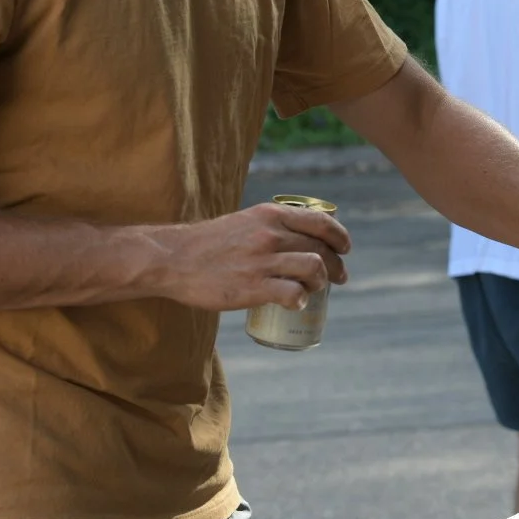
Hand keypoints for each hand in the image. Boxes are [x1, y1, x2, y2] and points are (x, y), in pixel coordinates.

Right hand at [148, 201, 351, 311]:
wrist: (173, 259)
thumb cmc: (208, 243)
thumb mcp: (245, 222)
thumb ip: (270, 227)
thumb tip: (297, 239)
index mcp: (271, 215)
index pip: (321, 222)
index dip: (340, 237)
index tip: (345, 248)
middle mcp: (271, 235)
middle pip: (322, 249)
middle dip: (336, 266)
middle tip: (338, 278)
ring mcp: (263, 261)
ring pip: (314, 269)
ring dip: (321, 282)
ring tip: (315, 290)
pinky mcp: (253, 287)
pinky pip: (293, 293)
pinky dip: (301, 300)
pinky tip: (296, 303)